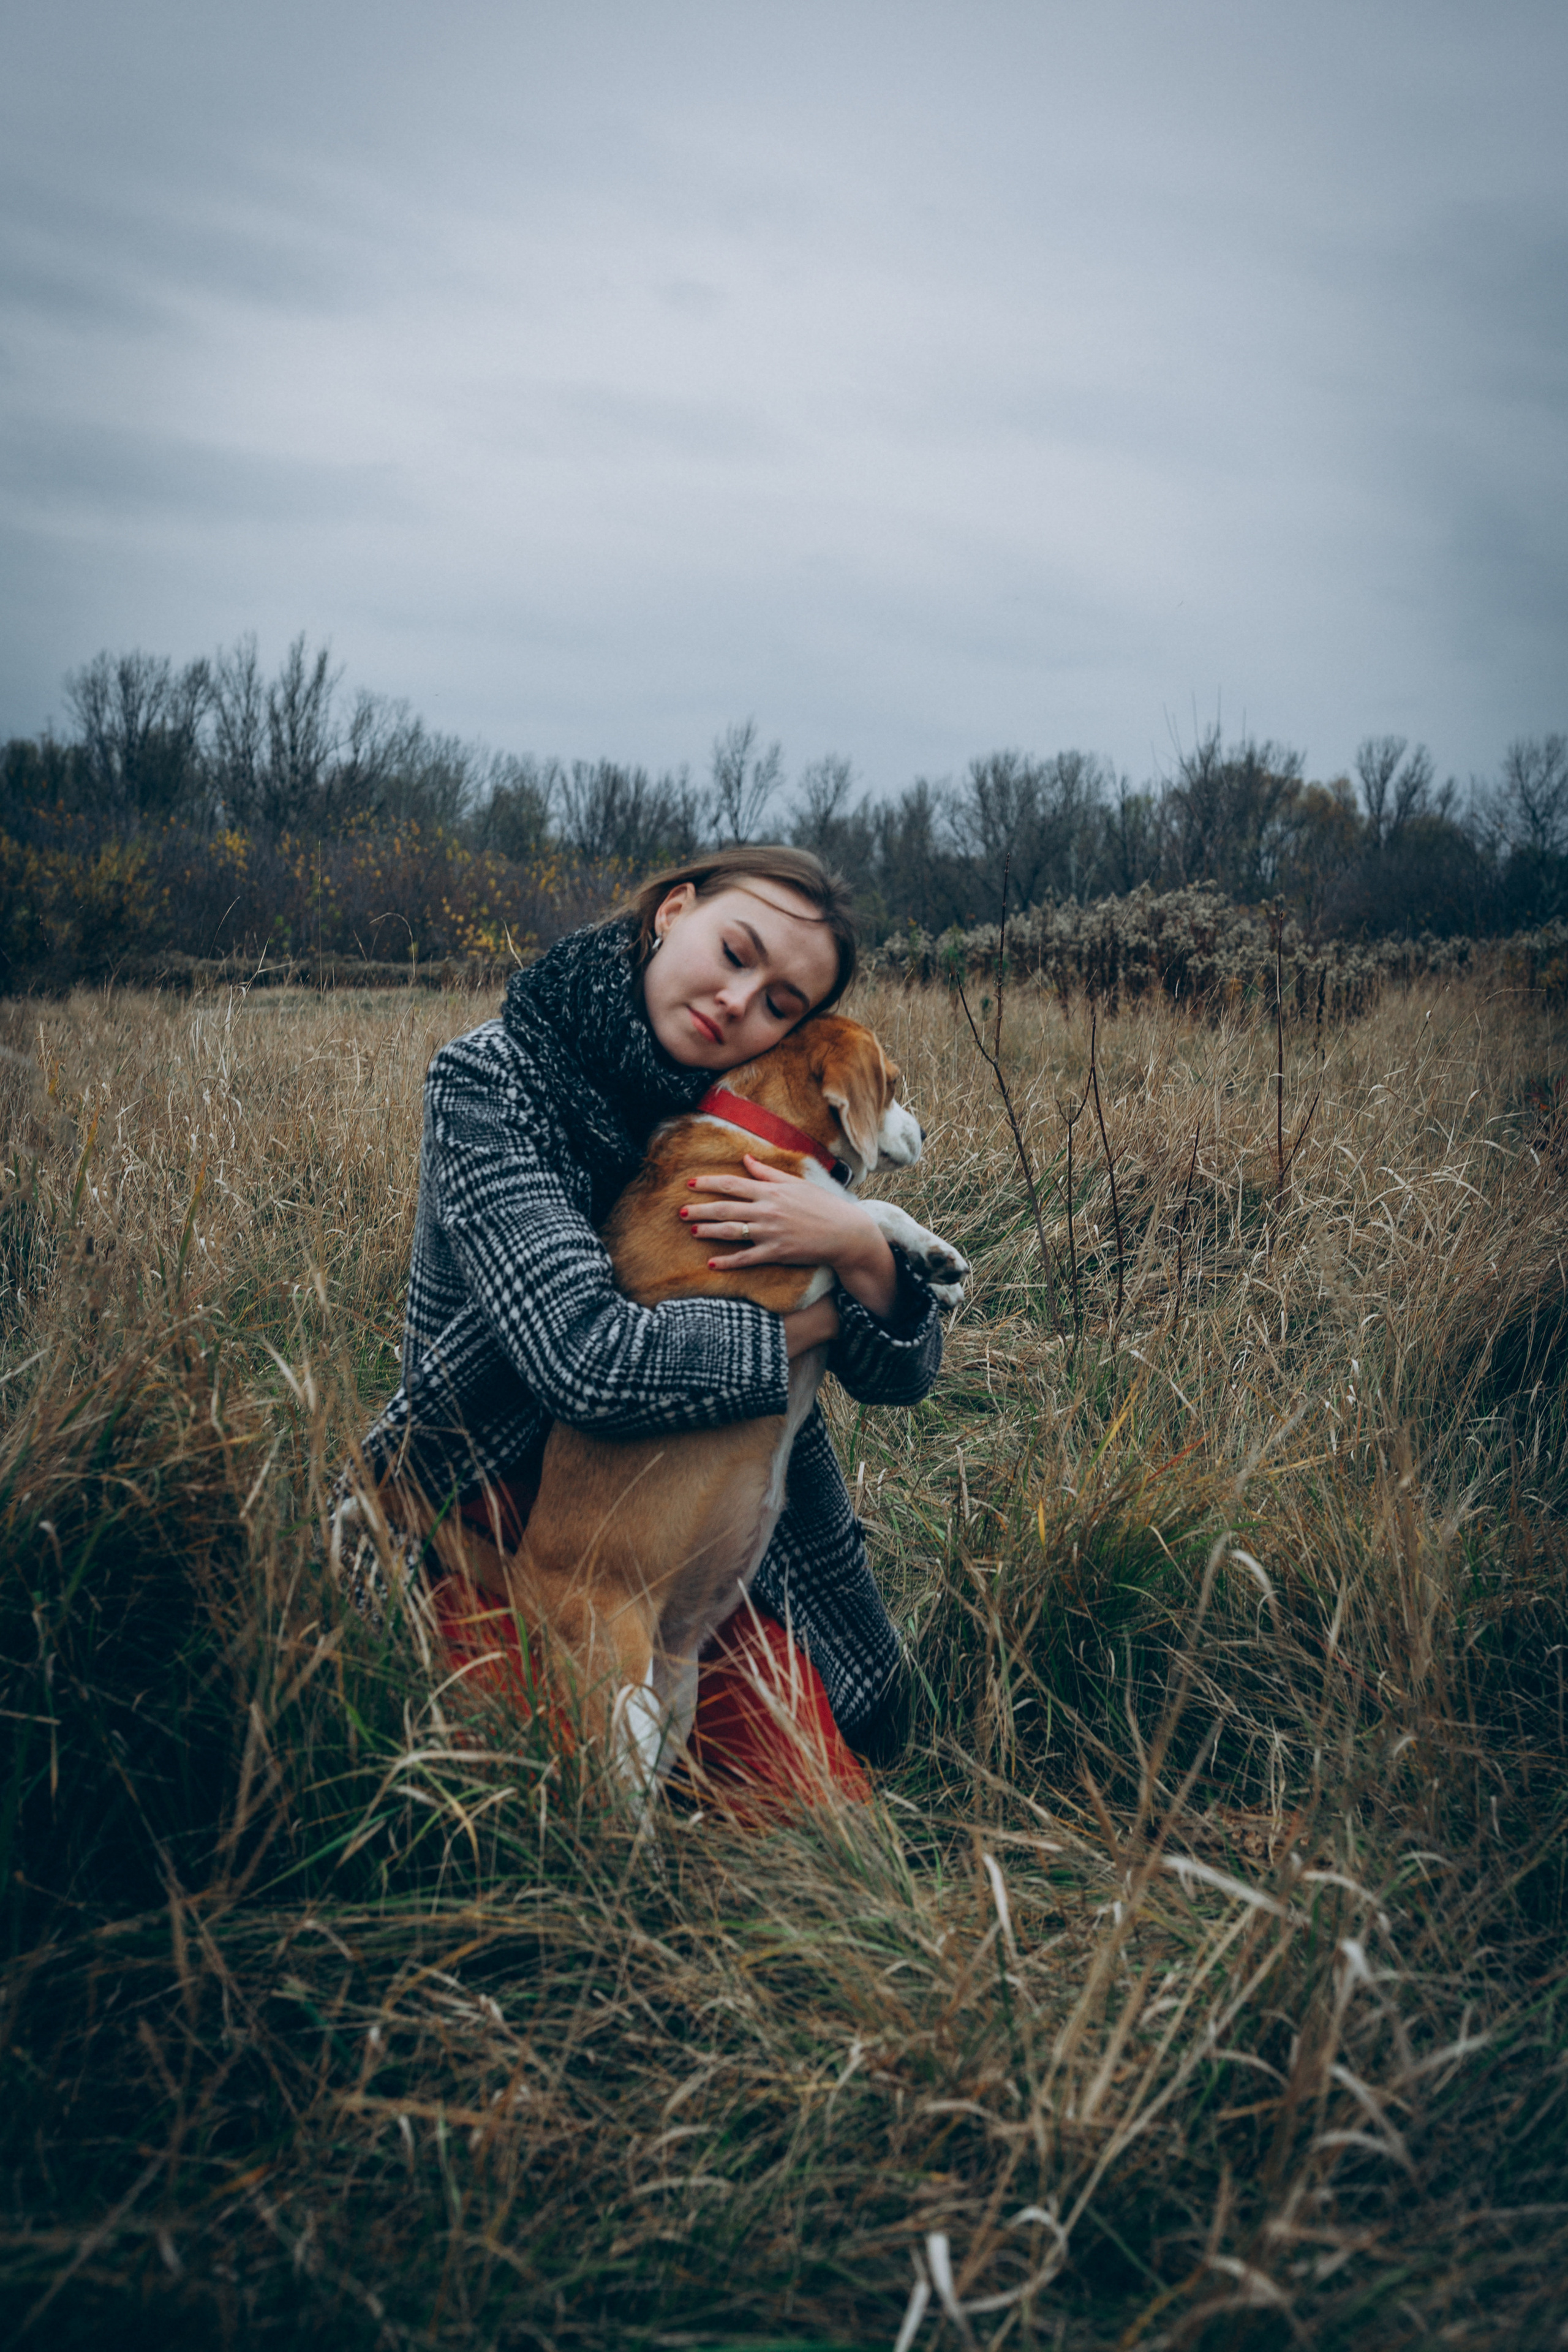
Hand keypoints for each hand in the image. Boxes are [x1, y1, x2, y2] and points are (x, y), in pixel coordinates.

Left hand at [682, 1154, 898, 1320]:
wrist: (844, 1233)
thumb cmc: (822, 1205)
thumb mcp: (796, 1183)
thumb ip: (768, 1173)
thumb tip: (746, 1159)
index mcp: (771, 1191)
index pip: (732, 1184)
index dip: (709, 1183)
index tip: (690, 1184)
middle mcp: (766, 1211)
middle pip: (725, 1208)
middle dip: (700, 1209)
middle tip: (680, 1211)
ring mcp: (770, 1233)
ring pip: (730, 1232)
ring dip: (708, 1231)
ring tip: (692, 1231)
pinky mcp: (775, 1253)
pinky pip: (746, 1258)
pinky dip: (727, 1262)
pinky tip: (712, 1263)